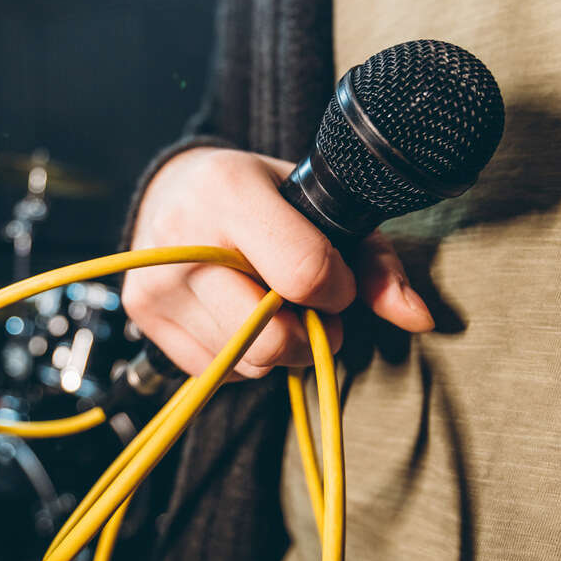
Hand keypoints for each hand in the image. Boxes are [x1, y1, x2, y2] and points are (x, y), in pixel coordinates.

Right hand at [122, 147, 433, 378]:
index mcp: (229, 191)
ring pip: (245, 361)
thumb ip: (374, 262)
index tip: (337, 282)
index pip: (304, 272)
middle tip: (310, 309)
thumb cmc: (261, 195)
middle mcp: (182, 238)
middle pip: (270, 335)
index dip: (337, 290)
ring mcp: (155, 281)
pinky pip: (214, 372)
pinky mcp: (141, 314)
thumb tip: (418, 317)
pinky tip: (237, 317)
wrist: (175, 187)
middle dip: (308, 335)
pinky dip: (240, 358)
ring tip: (270, 307)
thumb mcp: (320, 206)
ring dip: (276, 348)